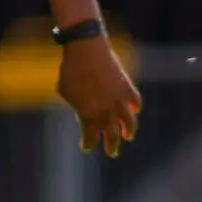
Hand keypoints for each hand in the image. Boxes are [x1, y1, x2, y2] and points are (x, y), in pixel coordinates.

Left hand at [58, 36, 142, 157]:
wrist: (86, 49)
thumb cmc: (70, 70)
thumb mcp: (66, 92)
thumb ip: (76, 105)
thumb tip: (83, 112)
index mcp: (87, 115)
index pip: (90, 138)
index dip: (88, 144)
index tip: (86, 146)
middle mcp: (105, 111)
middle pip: (112, 135)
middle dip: (112, 145)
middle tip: (112, 152)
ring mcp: (118, 99)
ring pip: (128, 122)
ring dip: (129, 130)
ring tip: (129, 135)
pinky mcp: (126, 86)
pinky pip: (135, 101)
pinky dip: (136, 107)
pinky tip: (135, 110)